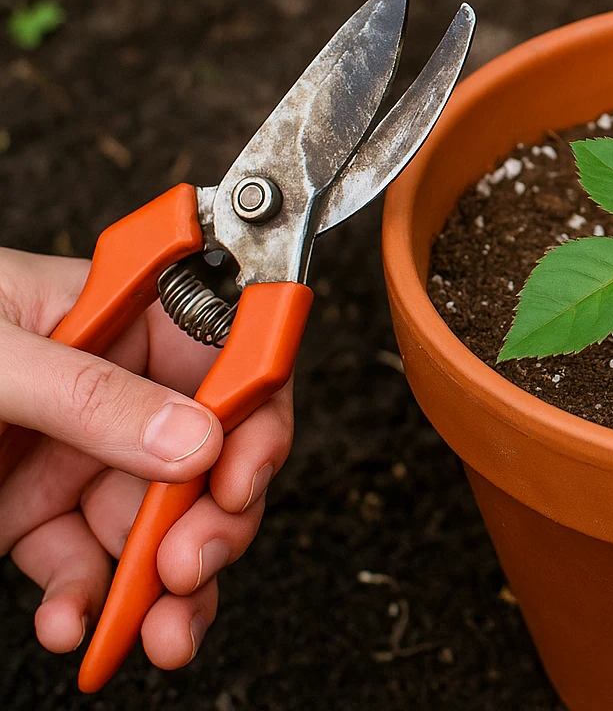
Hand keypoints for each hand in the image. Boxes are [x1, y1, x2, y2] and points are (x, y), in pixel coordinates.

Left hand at [0, 248, 291, 667]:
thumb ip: (88, 396)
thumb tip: (191, 439)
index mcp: (113, 315)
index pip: (225, 355)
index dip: (252, 415)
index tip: (240, 477)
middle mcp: (106, 384)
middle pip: (205, 453)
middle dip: (211, 520)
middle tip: (190, 567)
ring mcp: (68, 452)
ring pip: (155, 522)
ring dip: (164, 585)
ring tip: (158, 630)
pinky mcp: (26, 513)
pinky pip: (82, 563)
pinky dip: (86, 602)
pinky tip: (70, 622)